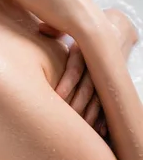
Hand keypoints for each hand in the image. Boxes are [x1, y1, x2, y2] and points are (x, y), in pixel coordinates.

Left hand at [40, 9, 138, 136]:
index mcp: (84, 50)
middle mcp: (96, 64)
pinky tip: (102, 132)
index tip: (58, 97)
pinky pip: (110, 104)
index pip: (75, 68)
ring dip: (92, 114)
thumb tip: (42, 28)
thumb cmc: (86, 32)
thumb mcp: (72, 27)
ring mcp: (106, 76)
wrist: (117, 28)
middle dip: (78, 104)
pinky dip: (106, 118)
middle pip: (88, 87)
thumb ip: (56, 30)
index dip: (67, 82)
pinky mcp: (113, 84)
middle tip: (66, 119)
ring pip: (100, 98)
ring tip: (83, 129)